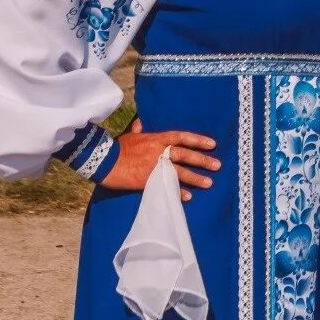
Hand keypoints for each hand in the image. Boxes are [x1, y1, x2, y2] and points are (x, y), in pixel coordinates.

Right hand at [99, 118, 219, 201]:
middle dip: (202, 160)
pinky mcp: (147, 180)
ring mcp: (154, 166)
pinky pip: (166, 186)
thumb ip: (138, 130)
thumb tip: (141, 122)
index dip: (198, 140)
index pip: (181, 137)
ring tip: (209, 183)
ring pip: (179, 171)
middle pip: (185, 155)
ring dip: (195, 178)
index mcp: (156, 139)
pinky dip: (177, 192)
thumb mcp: (130, 136)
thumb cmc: (116, 147)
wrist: (101, 161)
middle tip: (217, 165)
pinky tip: (188, 196)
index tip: (212, 144)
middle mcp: (158, 151)